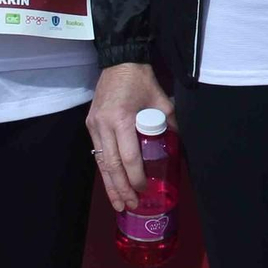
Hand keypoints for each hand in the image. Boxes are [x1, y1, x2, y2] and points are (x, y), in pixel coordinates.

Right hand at [86, 63, 174, 211]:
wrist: (119, 61)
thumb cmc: (141, 80)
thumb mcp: (161, 100)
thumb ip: (169, 122)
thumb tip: (177, 142)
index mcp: (122, 119)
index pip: (128, 156)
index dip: (135, 176)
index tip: (144, 188)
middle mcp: (104, 126)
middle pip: (111, 165)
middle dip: (120, 188)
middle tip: (129, 206)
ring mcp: (94, 126)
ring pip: (101, 163)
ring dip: (110, 185)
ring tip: (117, 204)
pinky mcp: (90, 125)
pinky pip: (98, 153)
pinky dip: (105, 170)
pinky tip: (111, 183)